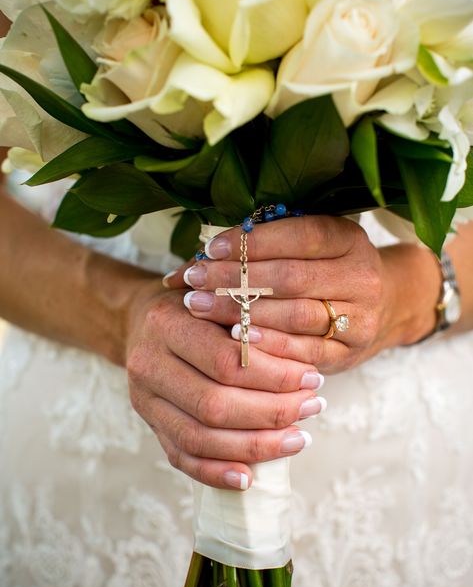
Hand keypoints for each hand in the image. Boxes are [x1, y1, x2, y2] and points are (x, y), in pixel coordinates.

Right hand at [125, 282, 324, 488]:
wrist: (143, 322)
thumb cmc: (196, 307)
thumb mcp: (219, 296)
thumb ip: (249, 319)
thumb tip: (301, 357)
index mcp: (166, 325)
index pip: (225, 361)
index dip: (274, 375)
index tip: (312, 377)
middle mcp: (148, 364)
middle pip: (214, 404)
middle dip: (272, 412)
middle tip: (312, 406)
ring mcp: (145, 401)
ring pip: (200, 438)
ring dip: (255, 445)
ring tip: (299, 438)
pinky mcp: (150, 426)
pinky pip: (181, 458)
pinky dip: (216, 473)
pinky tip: (249, 478)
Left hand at [165, 216, 441, 373]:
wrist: (387, 306)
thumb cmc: (327, 269)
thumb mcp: (307, 247)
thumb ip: (255, 249)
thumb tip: (182, 267)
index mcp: (349, 239)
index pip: (300, 235)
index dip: (254, 241)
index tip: (211, 248)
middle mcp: (360, 276)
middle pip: (292, 277)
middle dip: (237, 278)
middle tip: (195, 281)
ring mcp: (358, 317)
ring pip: (296, 315)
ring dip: (243, 312)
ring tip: (202, 308)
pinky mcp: (349, 352)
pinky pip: (303, 351)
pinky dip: (267, 344)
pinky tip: (235, 338)